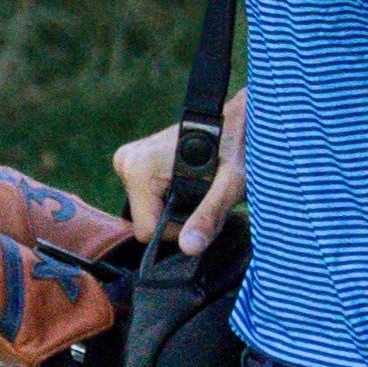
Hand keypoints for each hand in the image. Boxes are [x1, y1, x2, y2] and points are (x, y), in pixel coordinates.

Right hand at [112, 85, 246, 253]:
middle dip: (177, 218)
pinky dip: (171, 197)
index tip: (202, 208)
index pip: (146, 231)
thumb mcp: (230, 185)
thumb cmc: (239, 146)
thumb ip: (208, 217)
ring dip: (176, 207)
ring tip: (200, 184)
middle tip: (205, 194)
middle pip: (146, 222)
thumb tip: (188, 248)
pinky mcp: (134, 162)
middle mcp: (127, 162)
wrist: (241, 118)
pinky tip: (189, 180)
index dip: (178, 231)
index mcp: (139, 168)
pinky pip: (149, 199)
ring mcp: (128, 160)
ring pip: (148, 212)